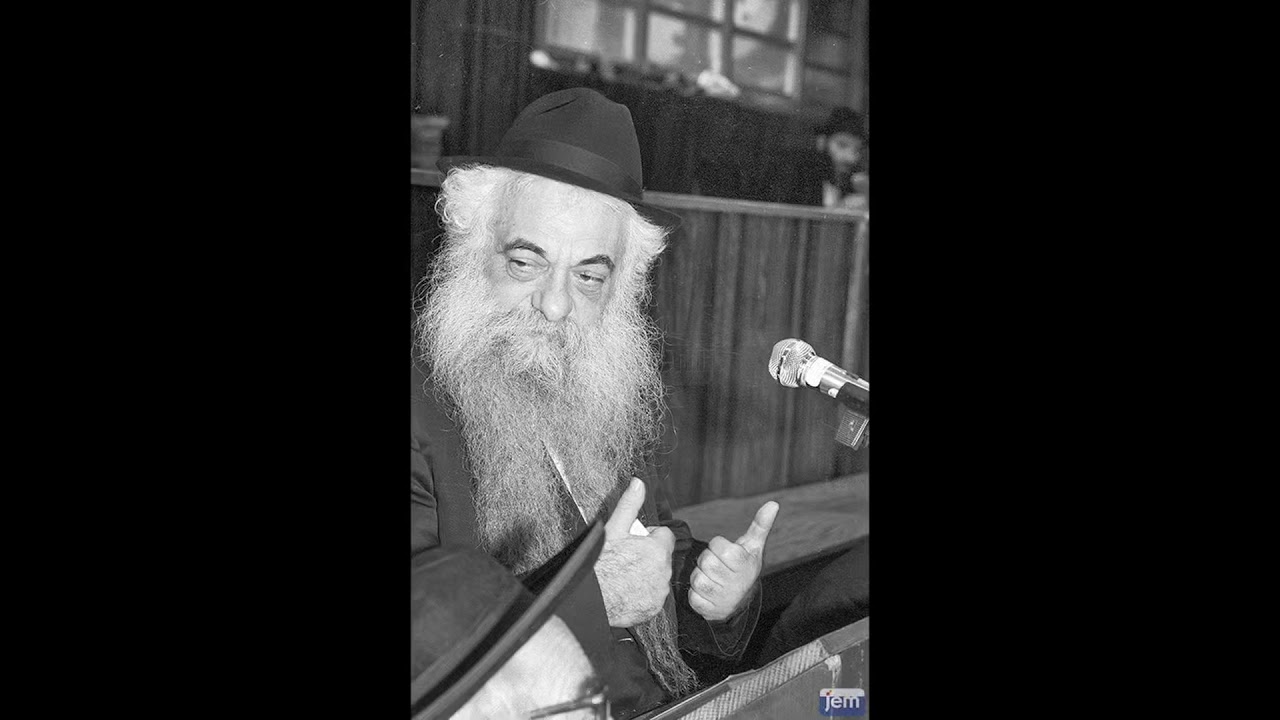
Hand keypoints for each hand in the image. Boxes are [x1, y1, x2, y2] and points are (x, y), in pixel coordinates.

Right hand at [594, 478, 675, 627]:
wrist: (591, 597)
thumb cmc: (600, 563)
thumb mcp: (613, 528)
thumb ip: (630, 504)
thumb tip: (638, 483)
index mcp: (657, 550)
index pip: (665, 536)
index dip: (650, 537)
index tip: (635, 542)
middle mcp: (663, 571)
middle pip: (662, 557)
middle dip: (649, 556)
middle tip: (627, 558)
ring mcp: (659, 592)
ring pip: (658, 577)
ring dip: (648, 575)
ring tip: (625, 576)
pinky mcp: (653, 608)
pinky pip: (653, 597)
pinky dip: (644, 594)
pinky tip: (627, 591)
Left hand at [688, 501, 778, 621]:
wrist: (741, 601)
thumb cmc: (744, 567)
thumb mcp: (753, 546)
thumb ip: (761, 524)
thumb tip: (773, 503)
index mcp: (742, 561)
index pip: (716, 544)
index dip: (718, 547)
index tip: (727, 555)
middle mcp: (733, 581)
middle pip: (705, 560)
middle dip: (707, 562)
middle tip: (718, 567)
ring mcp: (722, 597)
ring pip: (696, 578)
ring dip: (700, 577)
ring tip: (713, 580)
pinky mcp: (709, 610)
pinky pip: (692, 597)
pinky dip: (696, 594)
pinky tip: (708, 594)